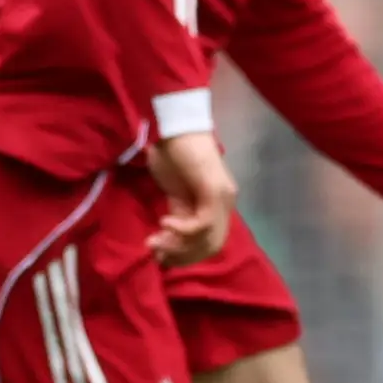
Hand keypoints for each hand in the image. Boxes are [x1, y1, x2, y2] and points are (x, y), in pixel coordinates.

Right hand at [145, 130, 237, 266]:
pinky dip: (183, 230)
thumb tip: (166, 243)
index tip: (160, 257)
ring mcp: (222, 197)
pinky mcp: (214, 190)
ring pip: (209, 239)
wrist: (175, 126)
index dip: (186, 256)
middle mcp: (226, 203)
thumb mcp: (175, 193)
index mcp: (218, 205)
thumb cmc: (173, 154)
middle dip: (182, 256)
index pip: (210, 244)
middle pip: (211, 247)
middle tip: (157, 253)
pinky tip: (164, 222)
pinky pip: (204, 223)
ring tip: (155, 241)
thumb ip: (178, 215)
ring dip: (179, 247)